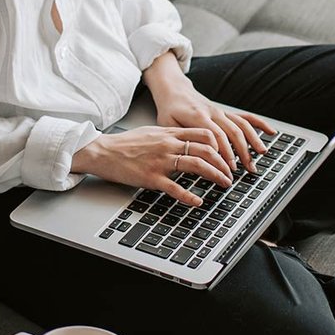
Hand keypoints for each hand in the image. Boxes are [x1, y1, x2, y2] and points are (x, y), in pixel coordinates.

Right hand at [71, 126, 233, 206]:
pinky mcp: (152, 177)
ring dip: (215, 175)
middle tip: (231, 173)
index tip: (228, 155)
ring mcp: (161, 161)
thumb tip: (188, 140)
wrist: (103, 151)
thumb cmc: (126, 144)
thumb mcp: (152, 132)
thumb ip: (171, 135)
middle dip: (224, 163)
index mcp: (169, 133)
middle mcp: (168, 144)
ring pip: (197, 165)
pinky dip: (190, 196)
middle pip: (206, 149)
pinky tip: (198, 202)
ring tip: (224, 183)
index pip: (204, 134)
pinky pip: (176, 188)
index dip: (221, 145)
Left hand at [151, 81, 273, 174]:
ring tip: (260, 155)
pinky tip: (270, 132)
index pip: (215, 136)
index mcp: (198, 116)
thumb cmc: (169, 110)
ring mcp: (222, 112)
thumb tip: (192, 155)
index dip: (224, 153)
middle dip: (242, 151)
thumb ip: (181, 138)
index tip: (228, 168)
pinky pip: (245, 117)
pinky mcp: (226, 113)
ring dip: (253, 140)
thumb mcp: (167, 125)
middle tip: (248, 169)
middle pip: (232, 132)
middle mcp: (213, 113)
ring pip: (241, 125)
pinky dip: (259, 124)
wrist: (174, 90)